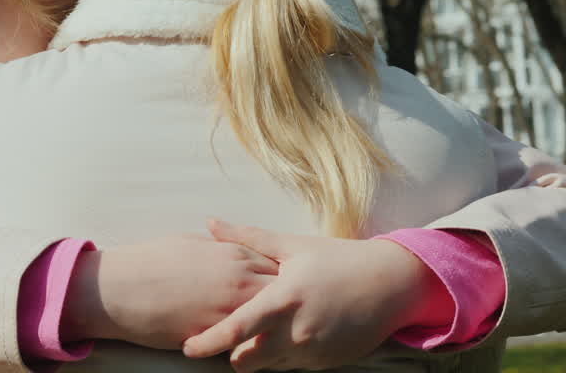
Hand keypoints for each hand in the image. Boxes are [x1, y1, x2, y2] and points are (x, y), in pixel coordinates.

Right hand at [61, 234, 277, 349]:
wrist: (121, 288)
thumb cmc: (150, 262)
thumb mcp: (191, 244)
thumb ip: (221, 248)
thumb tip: (234, 250)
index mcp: (233, 254)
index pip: (279, 265)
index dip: (288, 276)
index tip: (294, 284)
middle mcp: (239, 280)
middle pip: (286, 292)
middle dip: (293, 300)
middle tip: (300, 310)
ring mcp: (231, 309)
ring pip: (275, 320)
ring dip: (282, 325)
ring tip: (291, 335)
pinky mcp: (219, 335)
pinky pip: (251, 342)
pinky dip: (260, 345)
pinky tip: (266, 352)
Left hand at [182, 219, 438, 371]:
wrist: (392, 283)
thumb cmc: (337, 259)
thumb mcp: (291, 245)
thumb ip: (247, 238)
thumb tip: (210, 222)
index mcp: (283, 299)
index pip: (237, 329)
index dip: (208, 342)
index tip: (188, 347)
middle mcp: (297, 331)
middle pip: (247, 361)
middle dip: (232, 354)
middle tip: (225, 338)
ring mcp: (314, 350)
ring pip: (271, 366)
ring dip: (260, 355)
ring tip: (261, 332)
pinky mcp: (329, 363)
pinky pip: (295, 367)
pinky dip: (285, 355)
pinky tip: (289, 333)